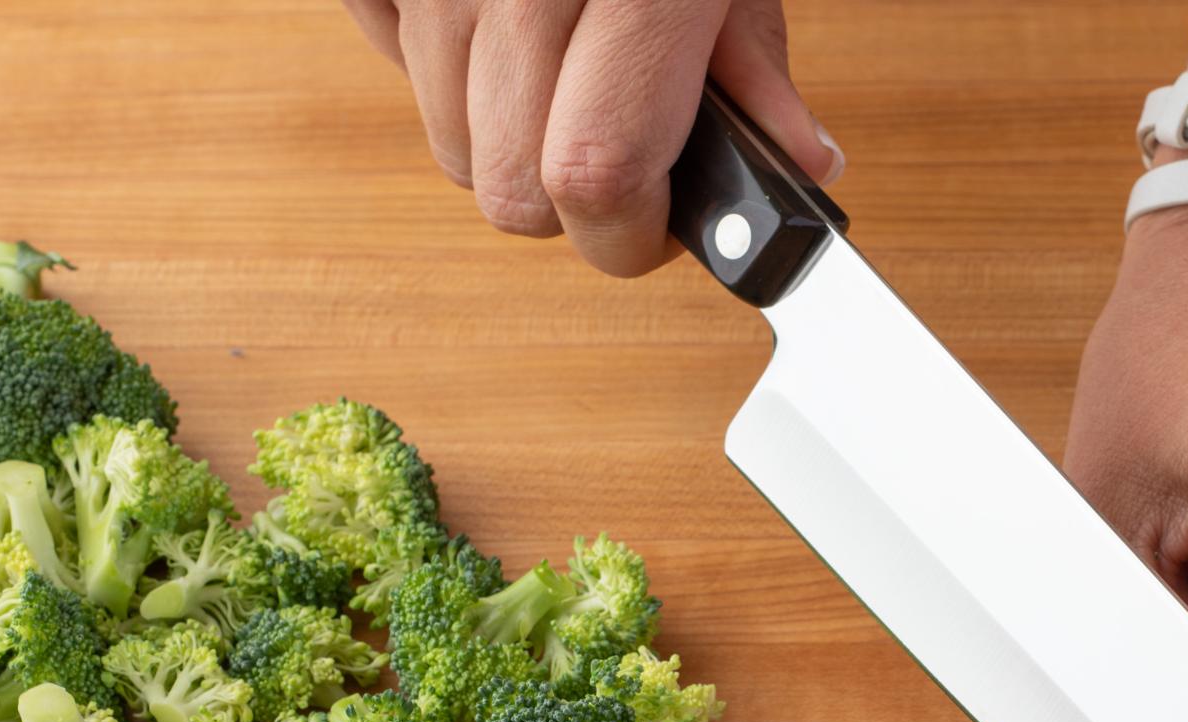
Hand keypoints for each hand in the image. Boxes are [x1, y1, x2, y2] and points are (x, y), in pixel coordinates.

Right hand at [342, 0, 839, 275]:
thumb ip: (757, 66)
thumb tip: (799, 171)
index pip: (592, 174)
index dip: (628, 234)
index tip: (657, 226)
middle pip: (509, 188)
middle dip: (572, 197)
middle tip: (622, 139)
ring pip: (451, 145)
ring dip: (511, 131)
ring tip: (566, 54)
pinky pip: (389, 60)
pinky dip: (441, 61)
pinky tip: (500, 13)